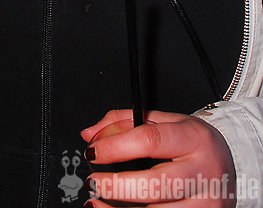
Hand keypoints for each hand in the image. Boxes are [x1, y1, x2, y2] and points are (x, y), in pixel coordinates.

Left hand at [81, 109, 235, 206]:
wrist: (231, 169)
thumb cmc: (193, 145)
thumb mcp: (165, 122)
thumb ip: (124, 121)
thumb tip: (90, 133)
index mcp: (193, 139)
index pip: (149, 140)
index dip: (115, 147)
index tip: (93, 151)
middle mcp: (202, 172)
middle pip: (154, 185)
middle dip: (116, 186)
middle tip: (93, 181)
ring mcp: (205, 204)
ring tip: (95, 201)